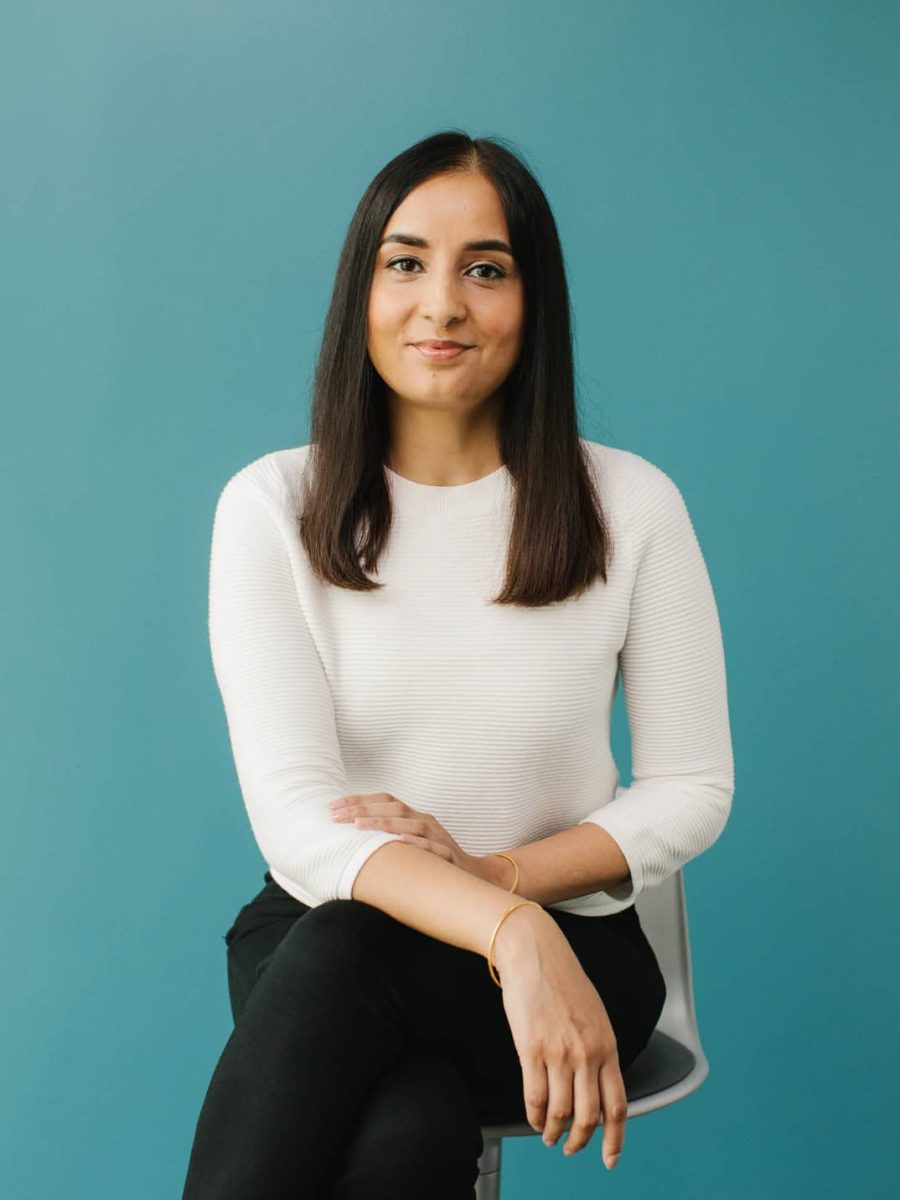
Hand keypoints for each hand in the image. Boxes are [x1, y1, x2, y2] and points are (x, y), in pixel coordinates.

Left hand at [328, 793, 486, 878]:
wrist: (474, 875)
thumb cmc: (434, 860)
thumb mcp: (409, 843)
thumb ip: (386, 837)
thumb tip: (349, 837)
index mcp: (413, 816)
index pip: (384, 799)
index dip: (358, 800)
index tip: (331, 807)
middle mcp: (425, 821)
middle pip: (393, 807)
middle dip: (362, 809)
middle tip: (334, 815)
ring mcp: (438, 836)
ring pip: (410, 824)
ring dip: (384, 822)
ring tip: (358, 826)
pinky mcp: (450, 856)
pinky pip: (434, 847)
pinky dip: (418, 844)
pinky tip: (400, 842)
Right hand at [492, 912, 627, 1168]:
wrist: (535, 951)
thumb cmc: (562, 979)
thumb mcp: (594, 1015)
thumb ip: (599, 1049)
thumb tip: (596, 1085)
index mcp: (608, 1045)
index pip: (618, 1105)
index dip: (615, 1138)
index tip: (609, 1158)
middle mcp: (588, 1053)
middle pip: (589, 1116)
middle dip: (580, 1142)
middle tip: (571, 1149)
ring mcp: (559, 1052)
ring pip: (561, 1112)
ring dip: (554, 1132)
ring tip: (549, 1136)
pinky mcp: (531, 1048)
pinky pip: (535, 1097)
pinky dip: (534, 1116)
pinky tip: (534, 1119)